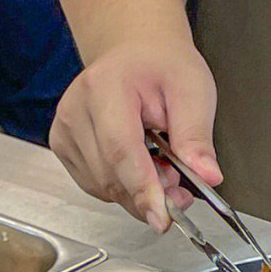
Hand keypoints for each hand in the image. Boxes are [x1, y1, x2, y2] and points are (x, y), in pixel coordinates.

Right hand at [49, 29, 220, 232]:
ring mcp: (65, 129)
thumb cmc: (162, 67)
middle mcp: (76, 108)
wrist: (136, 53)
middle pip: (111, 176)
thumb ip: (197, 137)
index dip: (143, 189)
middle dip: (150, 194)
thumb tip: (207, 176)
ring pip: (103, 187)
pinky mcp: (63, 146)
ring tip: (162, 165)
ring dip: (138, 192)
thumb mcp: (193, 91)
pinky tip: (140, 165)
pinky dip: (123, 186)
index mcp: (105, 87)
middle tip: (181, 184)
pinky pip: (96, 185)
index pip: (121, 150)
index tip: (162, 218)